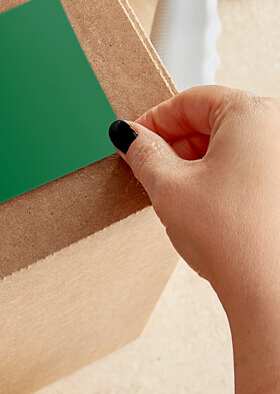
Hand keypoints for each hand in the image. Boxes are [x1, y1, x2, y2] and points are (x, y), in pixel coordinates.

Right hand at [108, 85, 279, 308]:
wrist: (271, 292)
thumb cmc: (234, 239)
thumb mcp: (168, 187)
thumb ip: (142, 152)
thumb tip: (128, 135)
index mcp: (253, 115)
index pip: (190, 100)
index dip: (154, 119)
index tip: (134, 139)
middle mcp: (279, 129)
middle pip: (211, 120)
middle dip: (174, 143)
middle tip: (147, 167)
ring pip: (229, 144)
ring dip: (194, 161)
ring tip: (173, 191)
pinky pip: (246, 164)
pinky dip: (218, 175)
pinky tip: (201, 202)